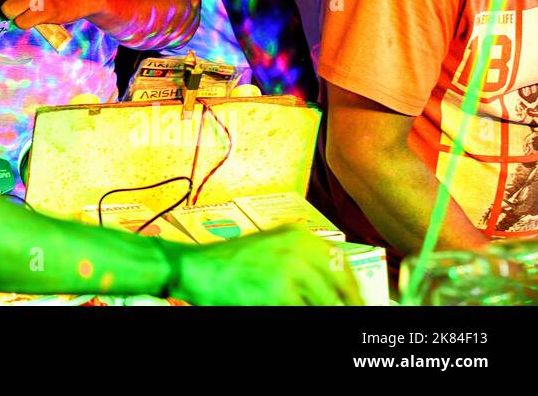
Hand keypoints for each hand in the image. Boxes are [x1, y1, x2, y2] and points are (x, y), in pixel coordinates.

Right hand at [173, 227, 362, 305]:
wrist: (194, 268)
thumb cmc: (227, 263)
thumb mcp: (269, 248)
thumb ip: (300, 260)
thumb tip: (331, 286)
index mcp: (298, 236)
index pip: (342, 266)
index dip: (354, 290)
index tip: (358, 303)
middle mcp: (300, 249)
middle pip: (341, 288)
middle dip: (345, 305)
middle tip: (344, 315)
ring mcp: (292, 272)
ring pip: (327, 305)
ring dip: (321, 310)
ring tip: (300, 307)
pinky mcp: (281, 294)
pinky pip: (306, 312)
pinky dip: (302, 313)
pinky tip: (286, 309)